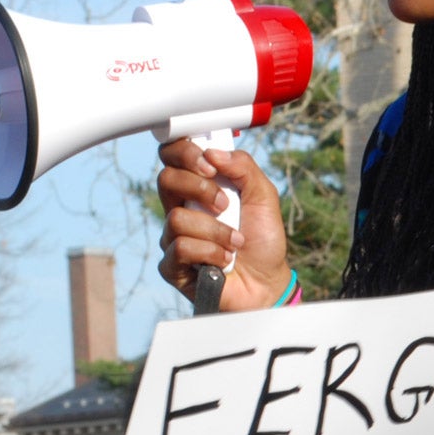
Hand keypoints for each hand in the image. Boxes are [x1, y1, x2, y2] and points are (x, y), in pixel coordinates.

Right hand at [157, 138, 290, 310]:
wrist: (267, 283)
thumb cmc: (262, 240)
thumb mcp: (264, 197)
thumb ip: (244, 168)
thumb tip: (212, 152)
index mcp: (198, 186)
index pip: (172, 155)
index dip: (183, 151)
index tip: (210, 165)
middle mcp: (180, 207)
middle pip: (165, 179)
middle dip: (200, 188)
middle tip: (226, 204)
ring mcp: (173, 236)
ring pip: (177, 218)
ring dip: (216, 230)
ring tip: (235, 242)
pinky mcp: (171, 265)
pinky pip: (181, 248)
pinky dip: (210, 251)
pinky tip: (224, 259)